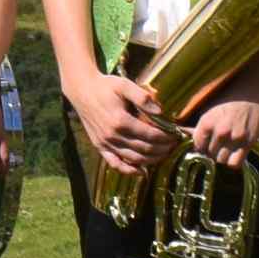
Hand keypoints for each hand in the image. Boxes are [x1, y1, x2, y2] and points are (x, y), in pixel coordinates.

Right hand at [70, 72, 175, 187]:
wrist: (82, 90)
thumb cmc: (105, 86)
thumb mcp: (124, 85)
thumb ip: (143, 97)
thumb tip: (160, 111)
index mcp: (120, 121)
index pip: (150, 135)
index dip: (166, 137)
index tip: (176, 135)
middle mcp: (113, 135)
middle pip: (144, 149)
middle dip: (163, 149)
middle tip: (174, 145)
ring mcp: (105, 143)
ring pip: (133, 159)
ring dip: (152, 160)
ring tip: (164, 154)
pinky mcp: (100, 146)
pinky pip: (115, 164)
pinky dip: (129, 170)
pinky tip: (142, 172)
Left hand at [186, 90, 258, 168]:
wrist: (253, 91)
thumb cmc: (229, 97)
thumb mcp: (210, 108)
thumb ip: (199, 125)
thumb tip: (184, 135)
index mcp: (207, 122)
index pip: (198, 145)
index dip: (201, 146)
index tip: (206, 143)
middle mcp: (220, 132)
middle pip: (209, 154)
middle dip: (212, 151)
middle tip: (218, 144)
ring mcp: (235, 138)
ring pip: (221, 160)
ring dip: (222, 156)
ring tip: (226, 147)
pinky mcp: (248, 142)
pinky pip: (235, 163)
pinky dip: (233, 162)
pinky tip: (234, 153)